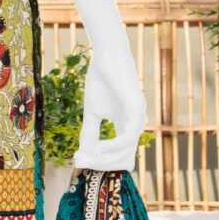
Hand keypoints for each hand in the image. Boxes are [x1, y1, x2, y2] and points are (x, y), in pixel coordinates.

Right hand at [78, 47, 146, 174]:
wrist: (107, 54)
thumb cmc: (101, 79)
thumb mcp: (92, 112)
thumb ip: (90, 133)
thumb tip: (82, 156)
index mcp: (127, 125)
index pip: (121, 156)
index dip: (103, 164)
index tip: (81, 163)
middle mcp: (136, 124)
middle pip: (124, 159)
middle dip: (101, 165)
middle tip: (80, 163)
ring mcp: (139, 117)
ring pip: (126, 152)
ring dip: (104, 159)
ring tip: (84, 157)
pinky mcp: (137, 109)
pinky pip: (127, 137)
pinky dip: (110, 146)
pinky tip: (96, 147)